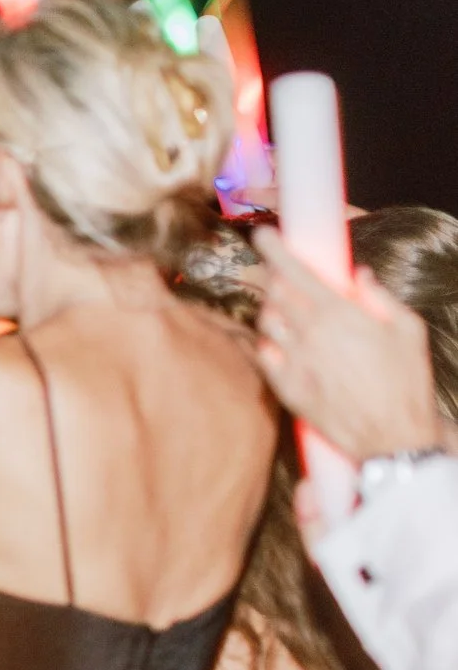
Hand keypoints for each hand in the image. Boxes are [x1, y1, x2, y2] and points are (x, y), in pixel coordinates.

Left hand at [251, 226, 446, 462]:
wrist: (390, 435)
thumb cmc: (406, 382)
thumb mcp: (408, 330)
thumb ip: (379, 297)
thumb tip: (359, 275)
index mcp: (339, 314)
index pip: (296, 272)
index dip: (275, 250)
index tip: (262, 233)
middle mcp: (310, 334)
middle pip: (275, 293)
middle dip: (272, 277)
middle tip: (278, 272)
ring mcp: (294, 362)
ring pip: (265, 322)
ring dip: (271, 308)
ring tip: (287, 308)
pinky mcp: (285, 387)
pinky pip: (263, 355)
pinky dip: (266, 342)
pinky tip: (281, 342)